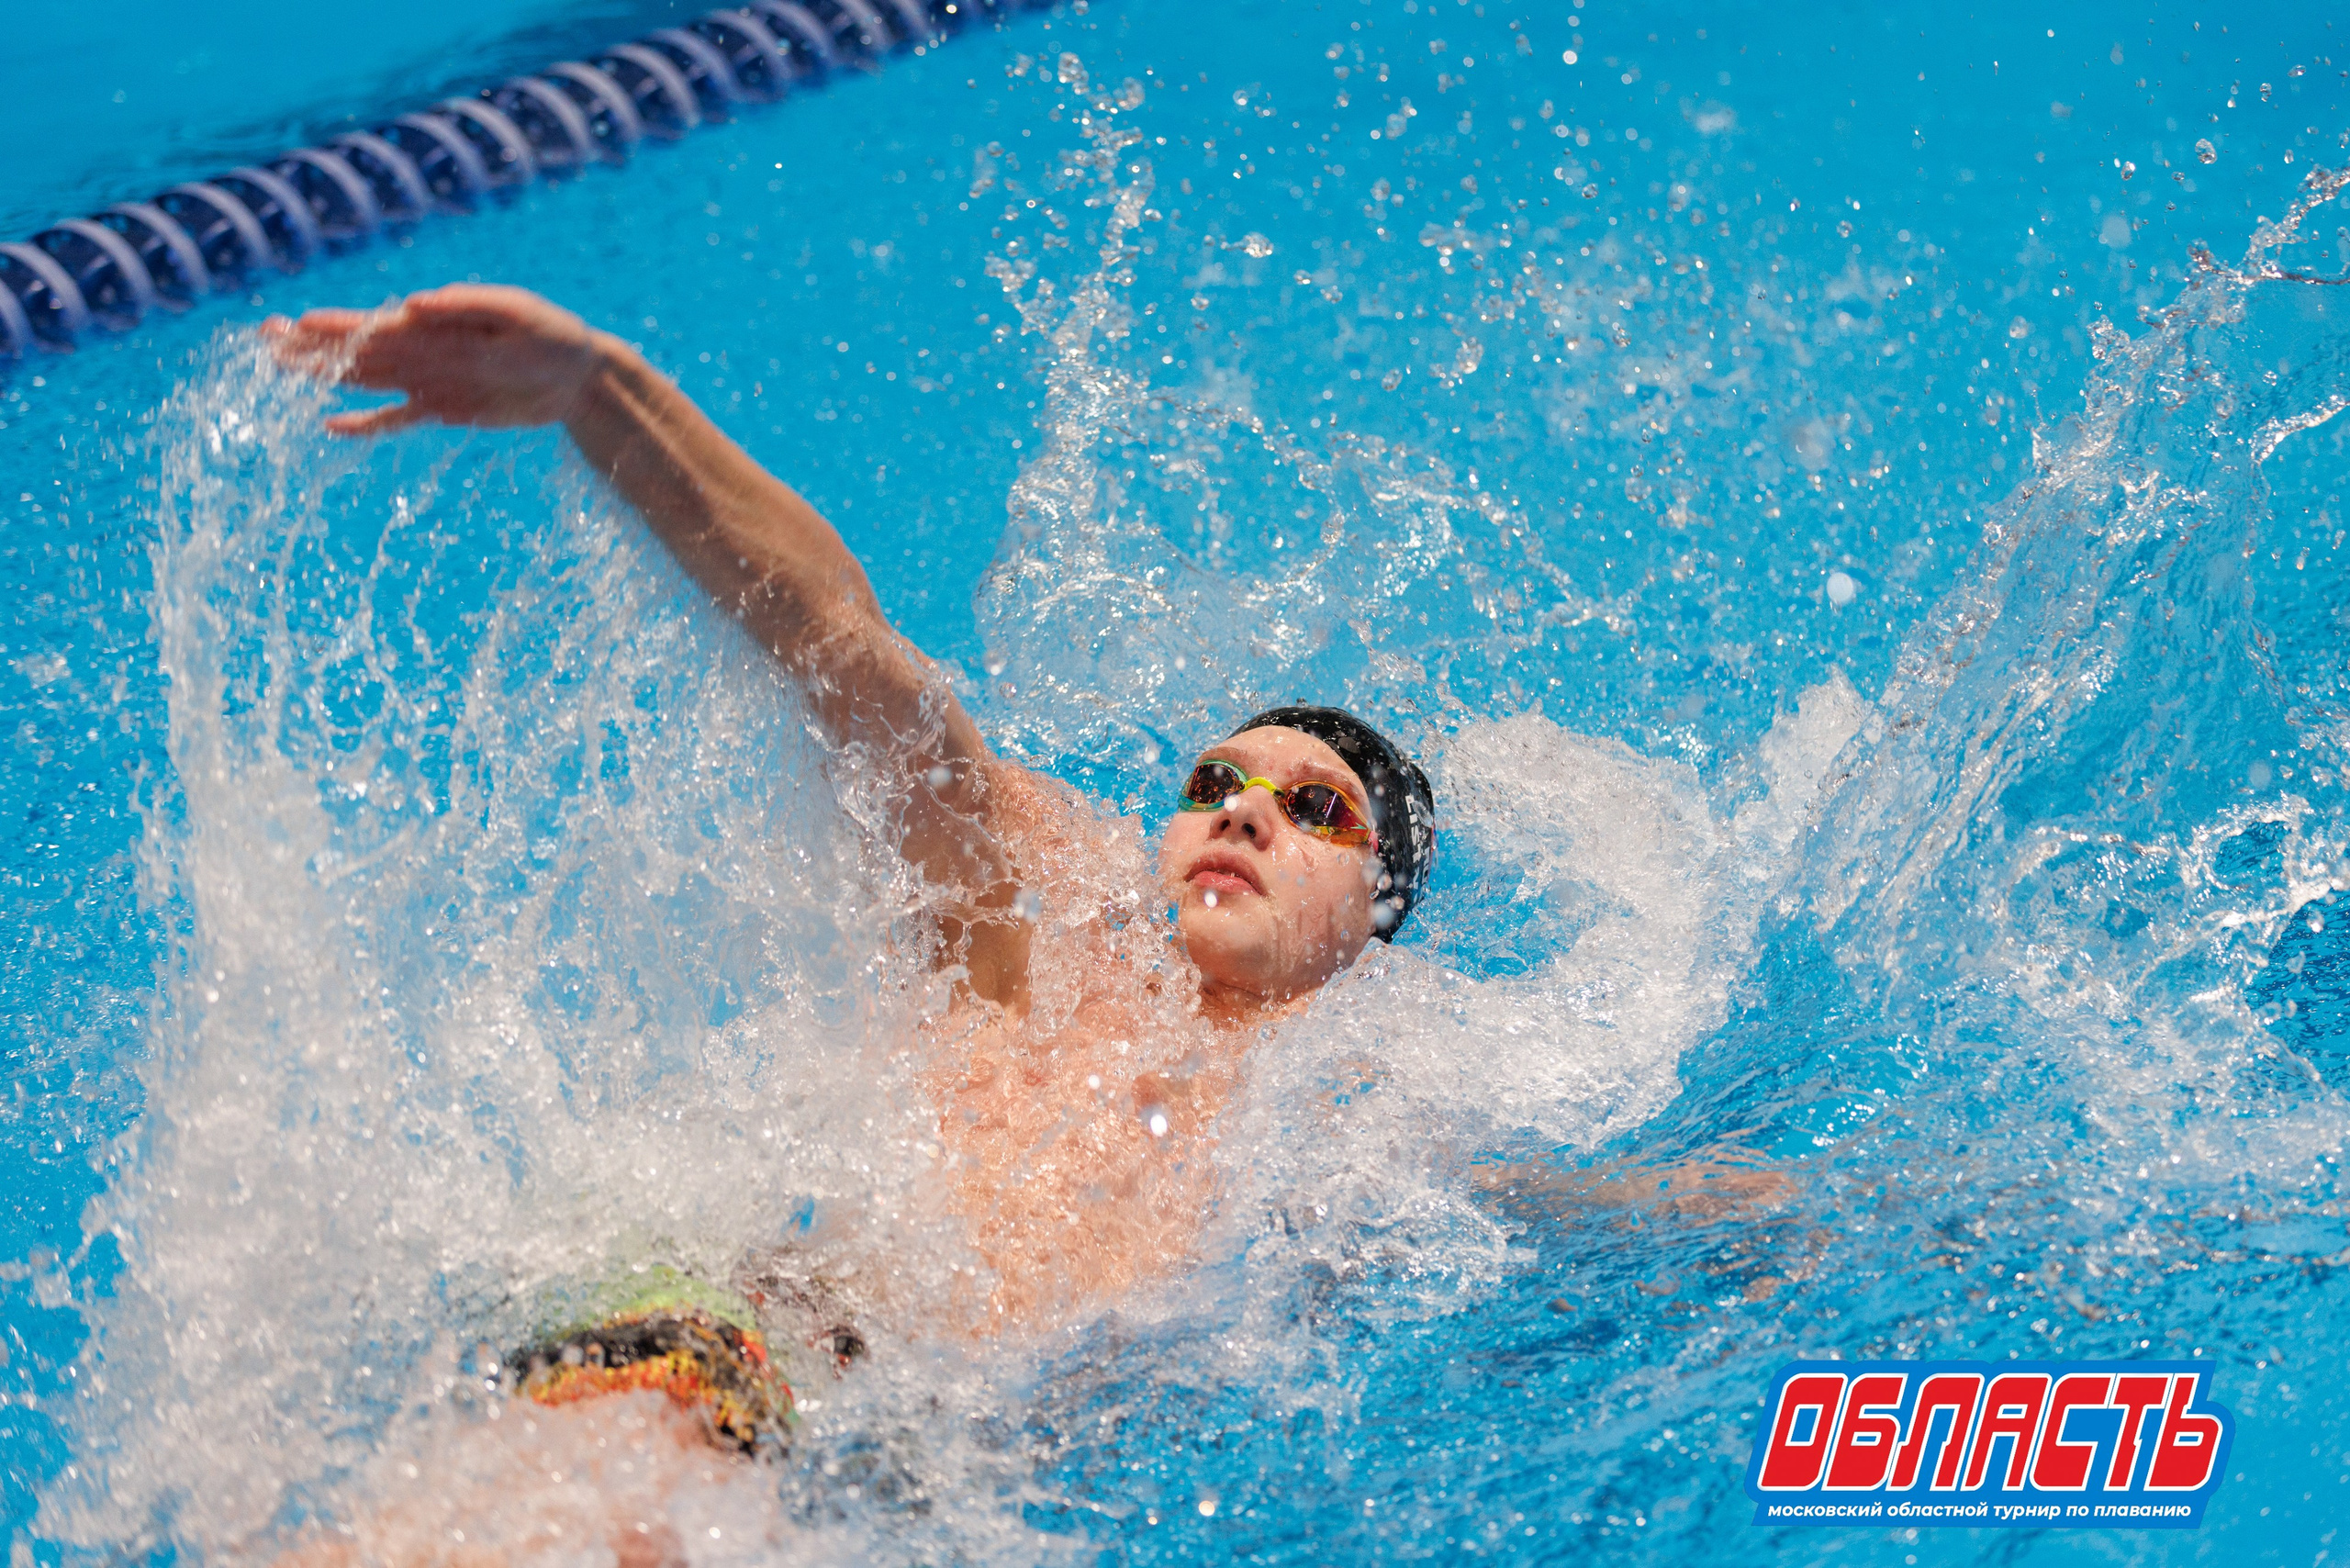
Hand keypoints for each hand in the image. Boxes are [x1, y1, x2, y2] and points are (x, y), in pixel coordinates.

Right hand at [266, 283, 605, 436]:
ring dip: (323, 374)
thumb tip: (412, 303)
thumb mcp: (518, 312)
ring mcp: (429, 380)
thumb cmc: (553, 334)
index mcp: (434, 322)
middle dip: (310, 345)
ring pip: (364, 379)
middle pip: (355, 349)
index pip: (373, 323)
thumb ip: (467, 304)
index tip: (295, 324)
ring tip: (279, 367)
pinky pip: (396, 418)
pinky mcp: (444, 408)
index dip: (335, 326)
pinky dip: (365, 424)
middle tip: (263, 340)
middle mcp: (423, 348)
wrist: (579, 377)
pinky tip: (331, 427)